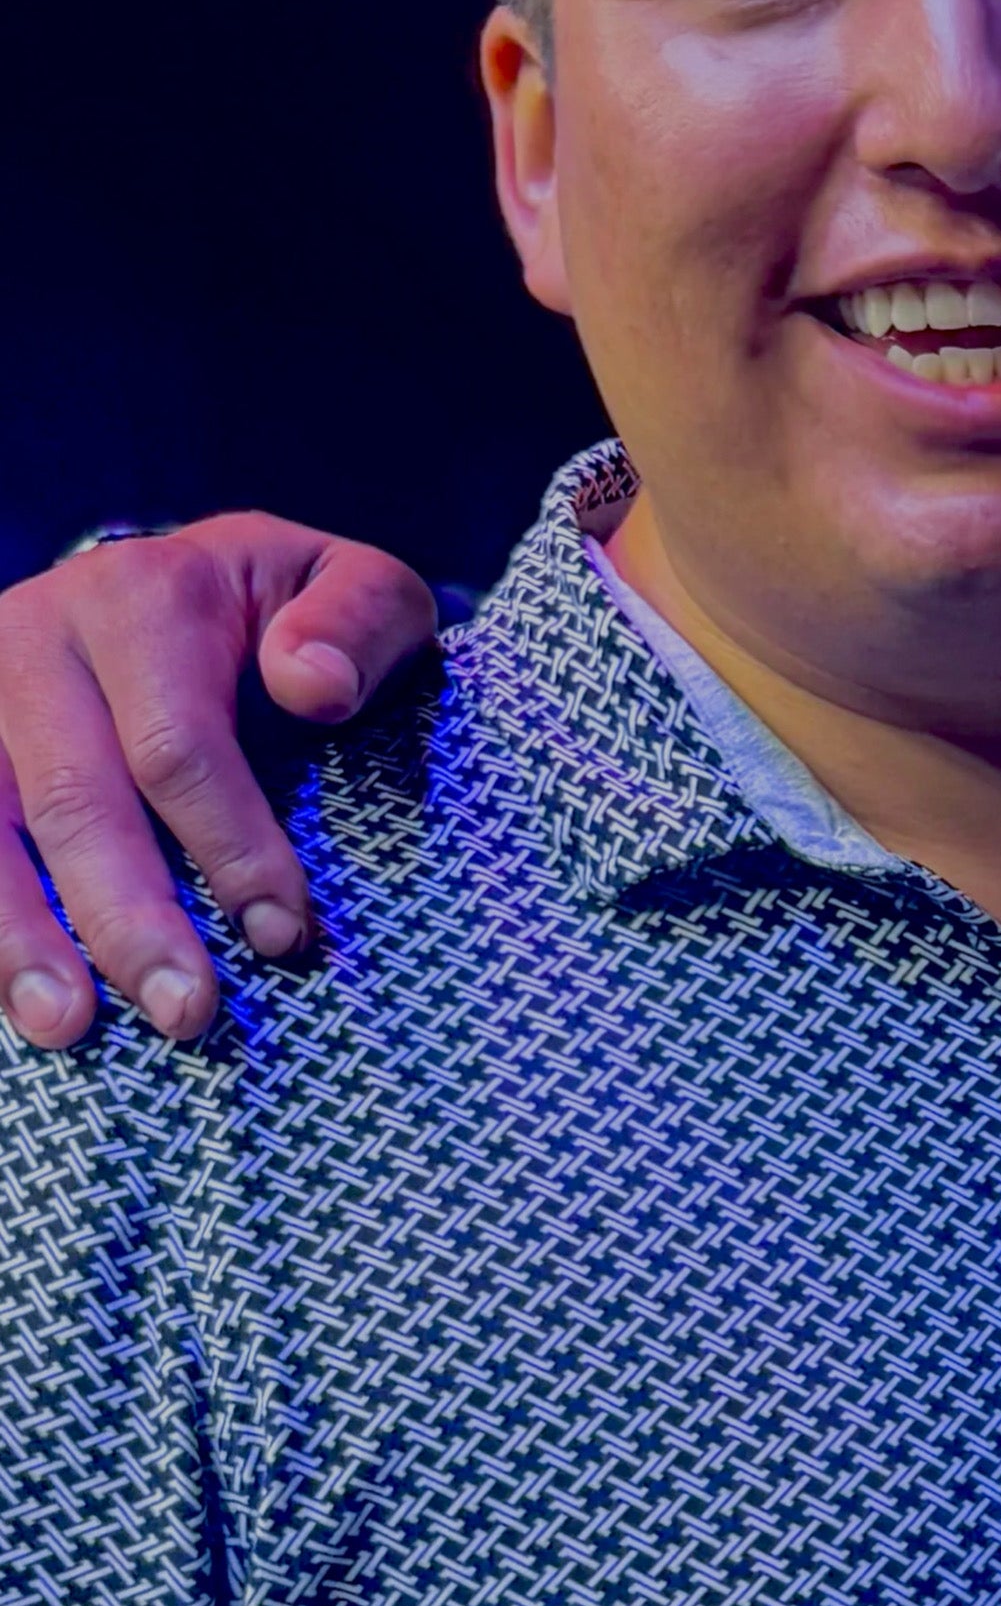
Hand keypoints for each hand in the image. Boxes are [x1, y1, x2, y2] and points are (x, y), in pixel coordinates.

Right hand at [0, 518, 439, 1043]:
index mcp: (142, 596)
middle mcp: (37, 638)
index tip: (281, 937)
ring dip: (18, 938)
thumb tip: (315, 688)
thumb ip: (359, 620)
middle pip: (73, 799)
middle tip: (187, 1015)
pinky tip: (6, 1000)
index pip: (177, 746)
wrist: (173, 578)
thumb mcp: (351, 587)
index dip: (230, 847)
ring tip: (66, 1028)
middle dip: (129, 919)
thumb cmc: (280, 612)